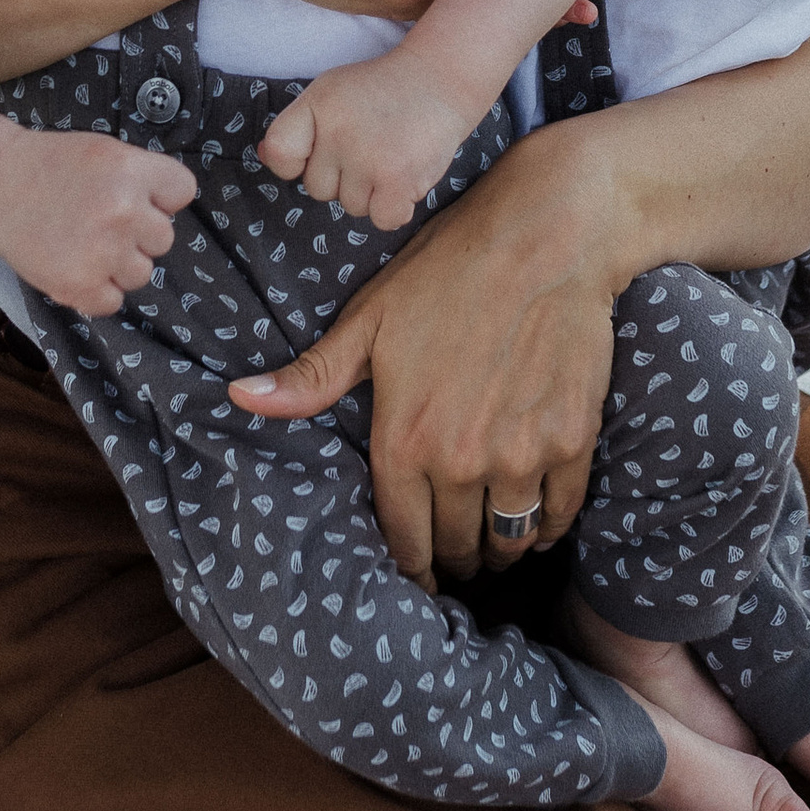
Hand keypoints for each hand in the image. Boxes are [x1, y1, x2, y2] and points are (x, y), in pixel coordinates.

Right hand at [0, 131, 195, 322]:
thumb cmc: (49, 166)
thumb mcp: (105, 151)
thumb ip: (143, 178)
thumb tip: (169, 211)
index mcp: (131, 170)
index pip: (183, 191)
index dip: (160, 197)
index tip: (136, 197)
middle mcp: (122, 210)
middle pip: (164, 239)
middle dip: (137, 234)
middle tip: (98, 221)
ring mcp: (101, 251)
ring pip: (141, 273)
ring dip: (117, 265)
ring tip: (83, 242)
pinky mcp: (77, 284)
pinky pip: (113, 302)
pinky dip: (95, 292)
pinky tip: (74, 265)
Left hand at [229, 122, 619, 580]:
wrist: (545, 239)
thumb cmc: (449, 272)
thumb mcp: (370, 319)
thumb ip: (311, 376)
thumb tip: (240, 396)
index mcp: (404, 439)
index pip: (402, 537)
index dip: (407, 564)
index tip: (412, 571)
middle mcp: (461, 461)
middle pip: (457, 547)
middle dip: (451, 558)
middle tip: (451, 553)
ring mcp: (521, 455)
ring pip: (508, 539)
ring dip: (498, 549)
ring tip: (492, 543)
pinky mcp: (570, 442)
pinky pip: (558, 513)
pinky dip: (546, 525)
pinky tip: (536, 519)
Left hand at [258, 59, 467, 232]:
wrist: (441, 80)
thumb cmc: (381, 91)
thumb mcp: (331, 93)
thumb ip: (297, 127)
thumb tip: (263, 157)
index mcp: (317, 105)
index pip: (279, 153)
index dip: (296, 162)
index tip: (322, 150)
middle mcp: (338, 133)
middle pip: (318, 189)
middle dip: (343, 176)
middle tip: (371, 145)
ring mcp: (368, 159)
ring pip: (352, 206)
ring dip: (371, 192)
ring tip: (391, 156)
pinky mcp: (398, 181)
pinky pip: (381, 220)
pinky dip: (394, 207)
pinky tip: (404, 178)